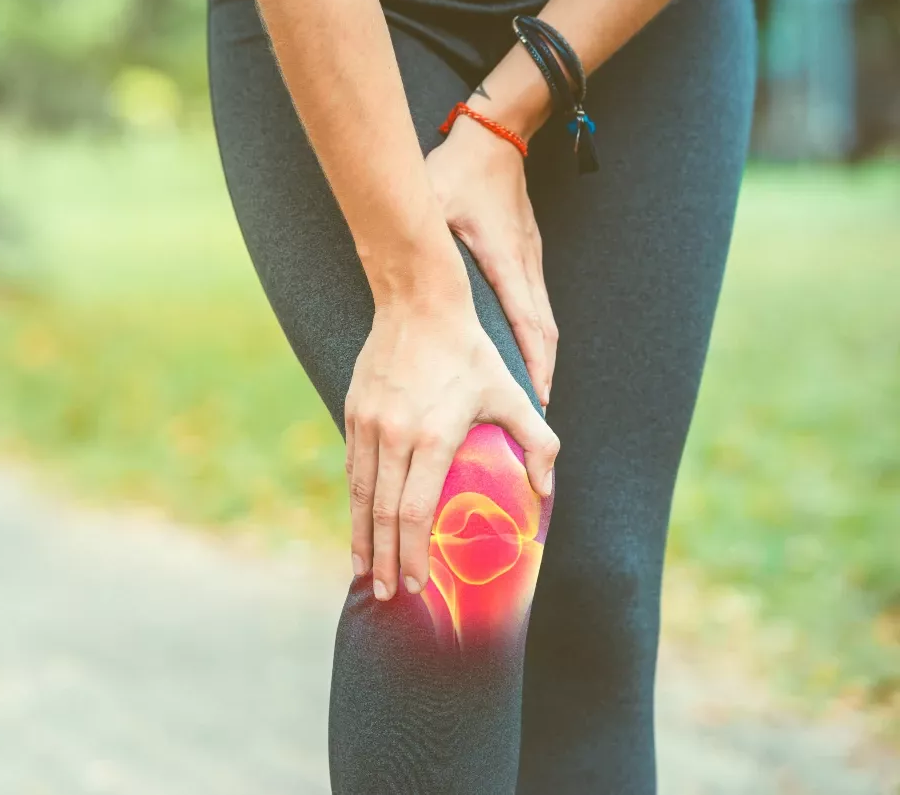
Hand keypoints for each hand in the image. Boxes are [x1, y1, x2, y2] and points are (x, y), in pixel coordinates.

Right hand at [345, 295, 558, 600]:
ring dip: (361, 538)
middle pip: (381, 513)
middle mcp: (393, 435)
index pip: (413, 511)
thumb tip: (547, 492)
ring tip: (364, 572)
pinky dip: (354, 504)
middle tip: (386, 596)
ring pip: (359, 495)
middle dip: (383, 560)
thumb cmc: (470, 351)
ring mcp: (368, 424)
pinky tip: (358, 525)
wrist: (417, 303)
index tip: (417, 584)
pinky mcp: (353, 412)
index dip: (412, 553)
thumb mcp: (512, 393)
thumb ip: (537, 443)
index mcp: (432, 436)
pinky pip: (352, 468)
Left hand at [426, 115, 556, 406]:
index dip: (533, 363)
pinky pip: (535, 304)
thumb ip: (421, 234)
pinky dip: (534, 336)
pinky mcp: (526, 254)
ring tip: (532, 396)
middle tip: (536, 411)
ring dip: (540, 358)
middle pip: (544, 332)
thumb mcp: (435, 203)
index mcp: (504, 259)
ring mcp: (530, 259)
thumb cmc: (459, 170)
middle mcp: (524, 264)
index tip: (537, 398)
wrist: (495, 135)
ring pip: (543, 321)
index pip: (527, 323)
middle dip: (542, 372)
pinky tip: (523, 356)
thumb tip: (393, 259)